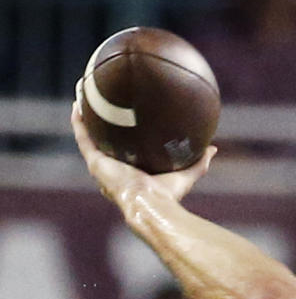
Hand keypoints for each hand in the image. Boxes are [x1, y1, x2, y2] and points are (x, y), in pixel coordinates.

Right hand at [71, 100, 215, 205]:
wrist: (148, 203)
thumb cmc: (166, 196)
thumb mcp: (185, 176)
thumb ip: (199, 163)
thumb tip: (213, 148)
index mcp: (132, 174)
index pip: (125, 155)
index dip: (123, 141)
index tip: (125, 124)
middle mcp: (114, 170)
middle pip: (104, 143)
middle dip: (101, 126)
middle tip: (101, 105)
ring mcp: (103, 166)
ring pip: (89, 136)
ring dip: (85, 116)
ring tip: (83, 94)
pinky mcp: (95, 163)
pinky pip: (83, 137)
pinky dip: (79, 120)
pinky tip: (78, 101)